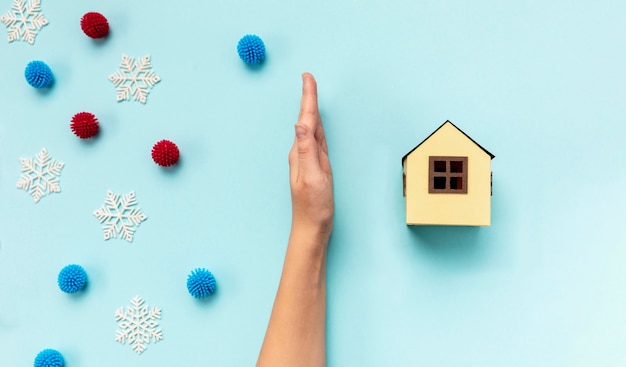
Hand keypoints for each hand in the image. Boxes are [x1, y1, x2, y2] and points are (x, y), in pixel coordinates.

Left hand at [288, 73, 333, 239]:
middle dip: (308, 98)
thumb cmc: (314, 206)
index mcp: (301, 152)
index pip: (305, 119)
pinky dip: (316, 127)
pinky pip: (315, 141)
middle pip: (306, 119)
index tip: (307, 77)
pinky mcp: (314, 167)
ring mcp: (307, 160)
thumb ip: (307, 150)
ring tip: (311, 94)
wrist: (312, 228)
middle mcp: (302, 153)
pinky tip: (316, 124)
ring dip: (311, 110)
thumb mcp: (313, 177)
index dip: (308, 98)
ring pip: (310, 129)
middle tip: (309, 79)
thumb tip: (300, 124)